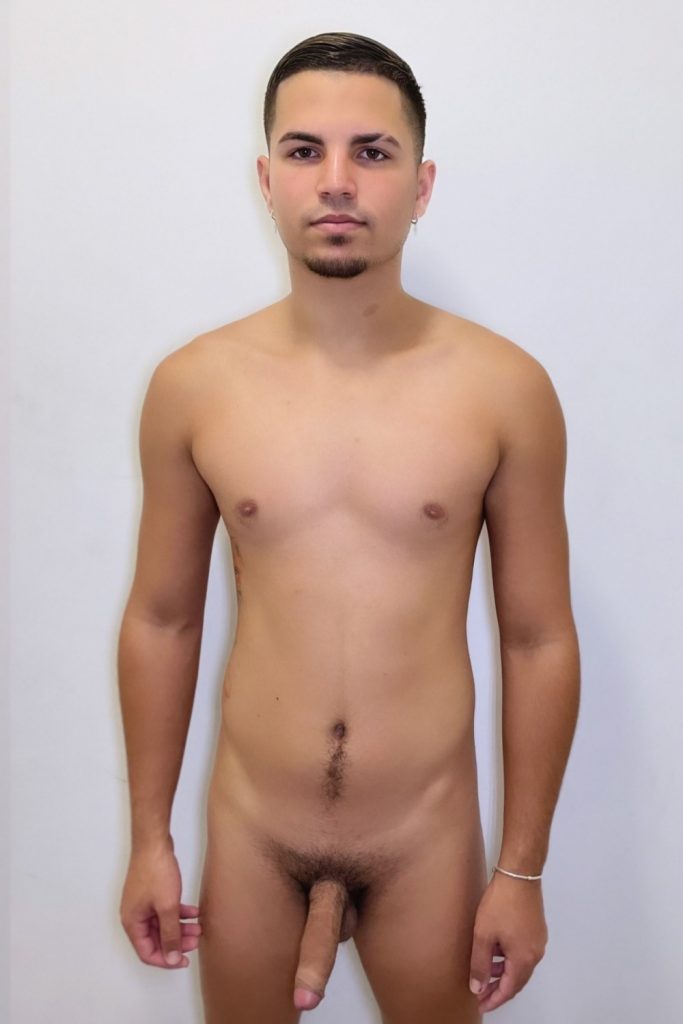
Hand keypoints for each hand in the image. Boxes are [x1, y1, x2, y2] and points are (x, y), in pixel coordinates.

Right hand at [119, 840, 201, 968]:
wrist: (153, 842)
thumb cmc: (155, 871)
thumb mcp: (167, 907)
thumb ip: (170, 935)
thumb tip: (171, 958)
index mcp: (132, 923)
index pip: (147, 953)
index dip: (166, 960)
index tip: (184, 960)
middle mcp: (134, 915)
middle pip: (155, 939)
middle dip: (176, 942)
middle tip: (196, 940)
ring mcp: (142, 903)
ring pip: (162, 924)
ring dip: (180, 928)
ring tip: (198, 927)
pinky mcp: (151, 893)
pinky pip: (165, 910)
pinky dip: (179, 913)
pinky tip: (194, 911)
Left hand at [468, 872, 547, 1012]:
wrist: (519, 874)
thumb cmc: (502, 901)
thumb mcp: (483, 934)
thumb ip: (480, 964)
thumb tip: (477, 987)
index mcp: (524, 959)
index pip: (509, 990)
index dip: (494, 999)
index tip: (481, 1005)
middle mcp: (536, 953)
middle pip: (517, 980)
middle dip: (499, 989)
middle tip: (482, 994)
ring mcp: (538, 940)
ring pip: (520, 966)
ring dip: (504, 973)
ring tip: (485, 973)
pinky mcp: (536, 929)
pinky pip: (523, 952)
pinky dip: (510, 959)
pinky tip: (496, 952)